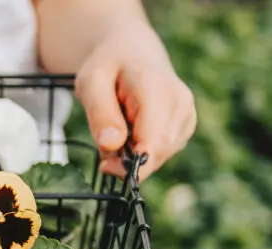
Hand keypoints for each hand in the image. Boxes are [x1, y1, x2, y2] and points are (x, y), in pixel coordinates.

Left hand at [74, 21, 195, 181]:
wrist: (132, 51)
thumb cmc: (107, 67)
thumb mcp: (91, 83)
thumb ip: (100, 113)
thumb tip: (112, 145)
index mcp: (157, 89)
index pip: (154, 143)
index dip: (131, 165)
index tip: (105, 166)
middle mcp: (180, 103)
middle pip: (157, 154)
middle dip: (128, 161)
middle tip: (104, 144)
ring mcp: (187, 115)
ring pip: (160, 156)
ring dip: (133, 155)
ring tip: (117, 129)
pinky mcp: (185, 126)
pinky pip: (162, 152)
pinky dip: (142, 150)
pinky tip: (131, 131)